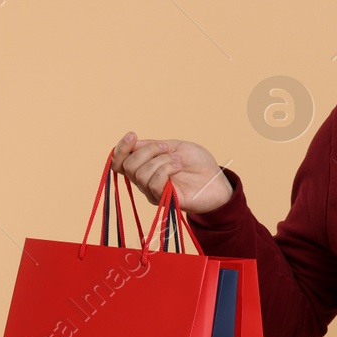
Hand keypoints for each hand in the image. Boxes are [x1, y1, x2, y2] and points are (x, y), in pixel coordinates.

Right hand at [111, 132, 233, 214]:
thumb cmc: (197, 163)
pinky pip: (154, 184)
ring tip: (178, 160)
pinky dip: (166, 169)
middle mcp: (144, 182)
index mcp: (144, 167)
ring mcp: (154, 193)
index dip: (120, 148)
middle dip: (148, 151)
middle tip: (167, 148)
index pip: (119, 162)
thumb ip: (152, 146)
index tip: (132, 135)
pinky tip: (179, 166)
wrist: (217, 179)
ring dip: (161, 161)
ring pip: (141, 174)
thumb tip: (132, 144)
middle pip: (128, 166)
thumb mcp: (173, 146)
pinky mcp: (165, 201)